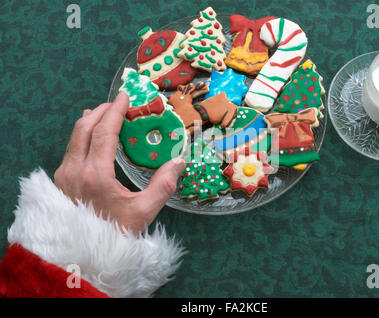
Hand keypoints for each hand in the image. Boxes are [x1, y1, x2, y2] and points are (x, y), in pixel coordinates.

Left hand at [54, 92, 185, 233]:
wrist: (83, 256)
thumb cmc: (114, 234)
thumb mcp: (144, 212)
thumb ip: (163, 186)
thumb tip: (179, 162)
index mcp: (95, 175)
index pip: (104, 132)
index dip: (115, 111)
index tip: (125, 96)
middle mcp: (74, 170)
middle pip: (84, 127)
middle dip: (102, 110)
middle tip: (118, 103)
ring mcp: (63, 175)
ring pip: (74, 137)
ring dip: (90, 121)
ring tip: (105, 113)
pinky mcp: (60, 180)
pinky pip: (70, 148)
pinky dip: (82, 134)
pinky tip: (91, 136)